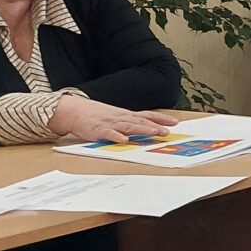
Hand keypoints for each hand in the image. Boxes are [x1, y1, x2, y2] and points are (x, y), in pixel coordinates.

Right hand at [47, 94, 177, 142]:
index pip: (147, 115)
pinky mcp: (97, 131)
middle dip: (155, 126)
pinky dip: (116, 136)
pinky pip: (108, 134)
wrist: (74, 111)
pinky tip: (124, 140)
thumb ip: (131, 122)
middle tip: (168, 132)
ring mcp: (109, 123)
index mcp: (126, 115)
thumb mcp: (117, 116)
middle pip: (141, 121)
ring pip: (128, 126)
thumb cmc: (98, 116)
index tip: (176, 122)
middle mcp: (120, 118)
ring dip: (142, 129)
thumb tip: (150, 128)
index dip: (161, 118)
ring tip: (153, 133)